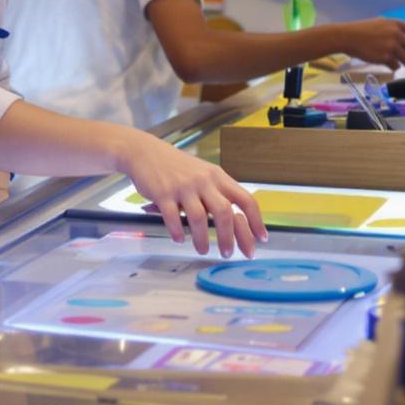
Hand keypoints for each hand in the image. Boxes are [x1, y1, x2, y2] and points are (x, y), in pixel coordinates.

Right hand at [119, 133, 263, 257]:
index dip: (256, 222)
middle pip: (224, 213)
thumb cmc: (176, 167)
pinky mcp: (163, 193)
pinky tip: (179, 239)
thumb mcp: (203, 174)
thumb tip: (237, 222)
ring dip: (202, 239)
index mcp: (218, 176)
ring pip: (199, 218)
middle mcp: (203, 181)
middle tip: (228, 253)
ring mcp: (183, 186)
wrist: (144, 151)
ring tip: (203, 250)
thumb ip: (218, 193)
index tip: (260, 240)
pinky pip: (172, 217)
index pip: (246, 199)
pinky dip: (178, 232)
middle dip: (228, 238)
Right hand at [338, 18, 404, 72]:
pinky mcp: (384, 57)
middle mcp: (395, 34)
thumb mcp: (381, 24)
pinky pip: (396, 66)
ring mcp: (390, 46)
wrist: (347, 36)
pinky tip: (391, 66)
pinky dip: (396, 67)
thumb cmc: (361, 31)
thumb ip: (395, 30)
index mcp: (396, 24)